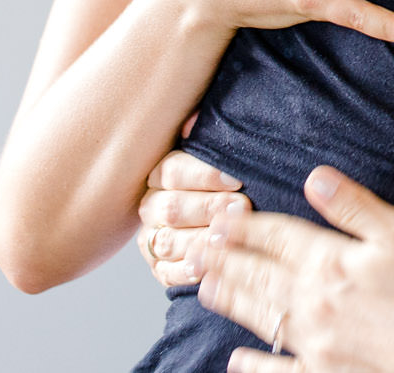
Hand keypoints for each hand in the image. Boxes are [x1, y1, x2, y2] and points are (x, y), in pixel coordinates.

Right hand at [138, 149, 248, 286]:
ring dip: (200, 240)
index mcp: (162, 175)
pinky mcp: (160, 267)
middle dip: (209, 208)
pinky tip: (206, 268)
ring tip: (229, 239)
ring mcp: (153, 238)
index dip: (204, 175)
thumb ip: (208, 137)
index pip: (173, 171)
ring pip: (168, 241)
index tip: (236, 179)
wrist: (233, 215)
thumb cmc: (230, 180)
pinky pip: (166, 273)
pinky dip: (185, 272)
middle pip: (172, 208)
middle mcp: (152, 206)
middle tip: (242, 207)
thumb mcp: (222, 154)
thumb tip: (192, 120)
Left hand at [195, 167, 393, 372]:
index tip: (220, 218)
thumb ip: (355, 207)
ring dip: (229, 300)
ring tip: (203, 288)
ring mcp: (312, 342)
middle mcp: (311, 301)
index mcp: (330, 261)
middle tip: (193, 251)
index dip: (247, 226)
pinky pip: (276, 369)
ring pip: (259, 315)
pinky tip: (237, 359)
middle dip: (224, 260)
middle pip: (258, 275)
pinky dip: (254, 364)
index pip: (279, 237)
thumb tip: (316, 178)